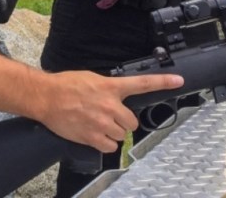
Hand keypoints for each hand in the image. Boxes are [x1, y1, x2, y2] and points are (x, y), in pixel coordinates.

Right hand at [38, 70, 184, 152]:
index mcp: (111, 87)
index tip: (178, 80)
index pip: (142, 84)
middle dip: (124, 121)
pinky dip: (105, 143)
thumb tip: (116, 95)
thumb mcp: (92, 79)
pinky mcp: (92, 136)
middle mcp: (110, 105)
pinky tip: (95, 135)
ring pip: (121, 135)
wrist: (47, 97)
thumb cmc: (66, 85)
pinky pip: (109, 146)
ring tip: (99, 124)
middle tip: (111, 117)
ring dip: (113, 132)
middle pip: (132, 121)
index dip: (163, 82)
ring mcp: (102, 122)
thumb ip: (108, 88)